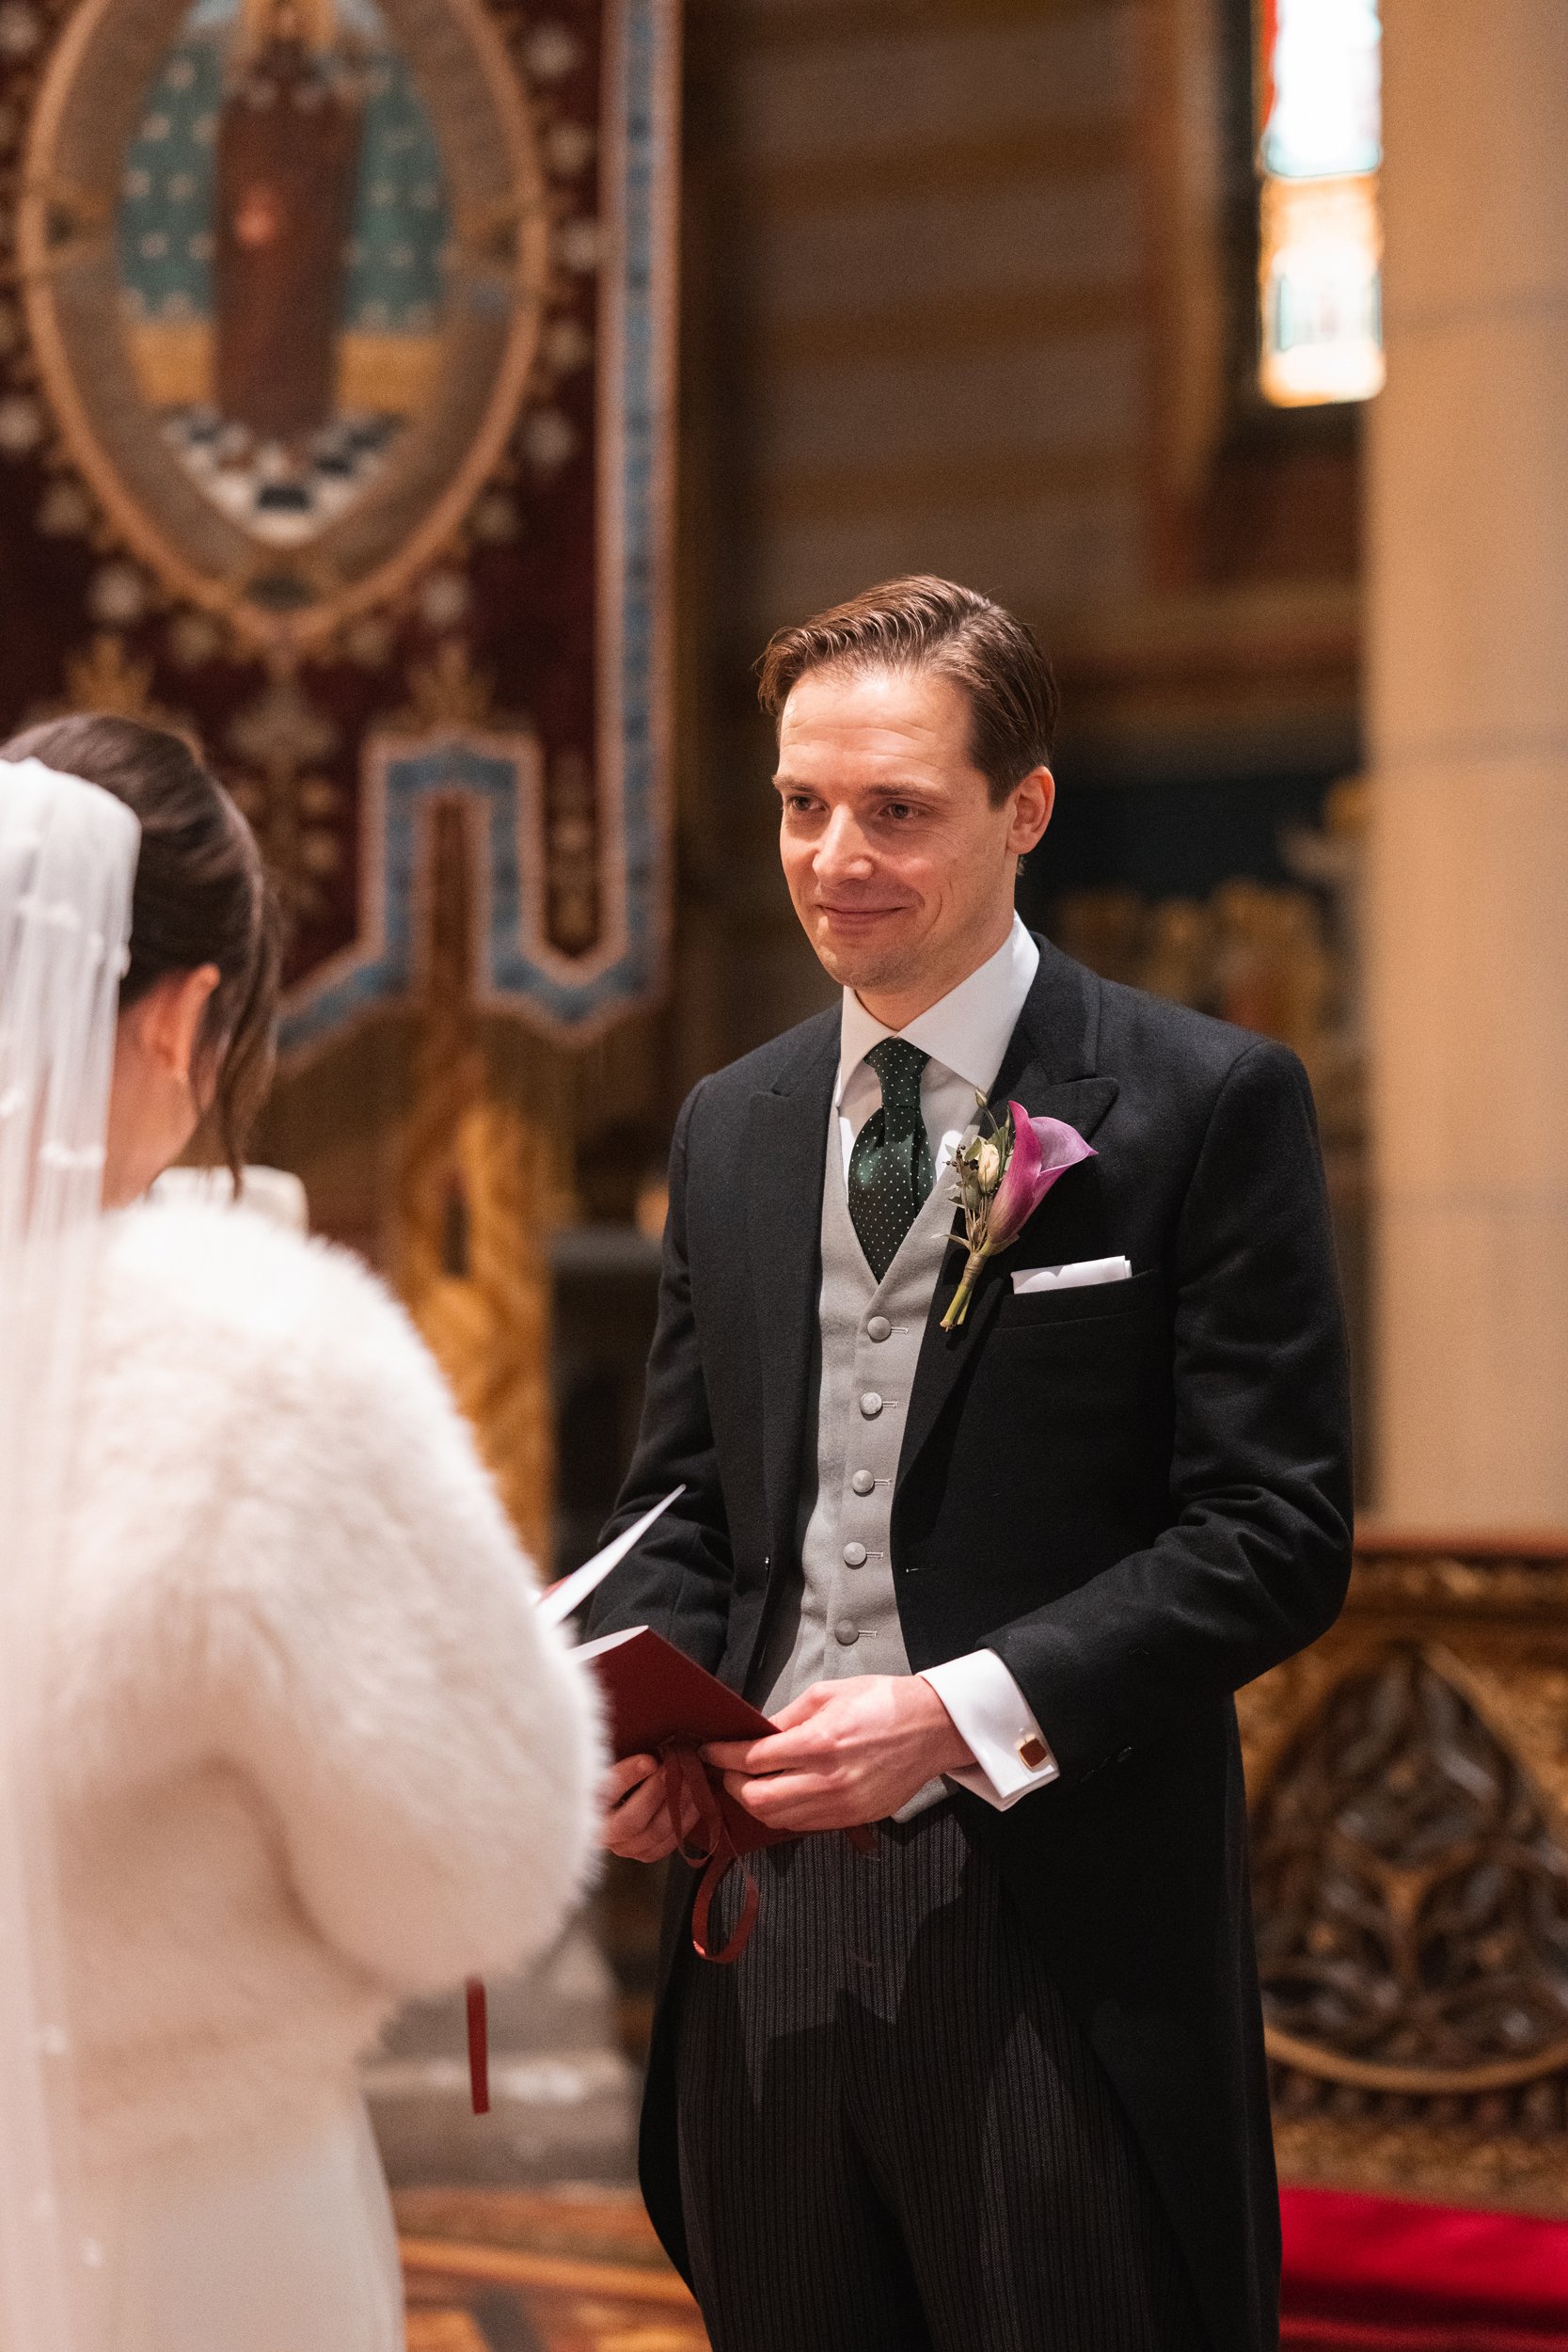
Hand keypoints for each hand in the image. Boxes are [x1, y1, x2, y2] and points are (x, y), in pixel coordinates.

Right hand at [599, 1753, 700, 1862]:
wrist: (615, 1808)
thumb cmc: (611, 1780)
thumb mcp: (608, 1767)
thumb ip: (622, 1764)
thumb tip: (648, 1758)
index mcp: (586, 1809)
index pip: (603, 1794)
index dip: (627, 1776)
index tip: (649, 1760)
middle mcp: (604, 1835)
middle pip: (631, 1821)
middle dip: (657, 1792)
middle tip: (674, 1768)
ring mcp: (625, 1848)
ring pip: (655, 1832)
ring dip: (676, 1805)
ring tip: (689, 1780)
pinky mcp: (644, 1854)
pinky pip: (668, 1842)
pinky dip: (685, 1821)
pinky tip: (696, 1801)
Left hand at [703, 1675, 973, 1832]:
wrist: (931, 1728)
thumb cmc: (883, 1703)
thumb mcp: (827, 1694)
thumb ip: (786, 1718)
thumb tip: (755, 1735)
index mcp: (820, 1743)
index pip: (753, 1760)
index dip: (723, 1756)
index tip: (710, 1751)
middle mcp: (829, 1781)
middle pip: (757, 1800)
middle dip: (732, 1785)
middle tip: (726, 1769)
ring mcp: (842, 1806)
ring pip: (778, 1820)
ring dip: (755, 1803)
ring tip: (749, 1783)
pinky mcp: (854, 1818)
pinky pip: (805, 1825)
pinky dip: (785, 1812)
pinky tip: (782, 1793)